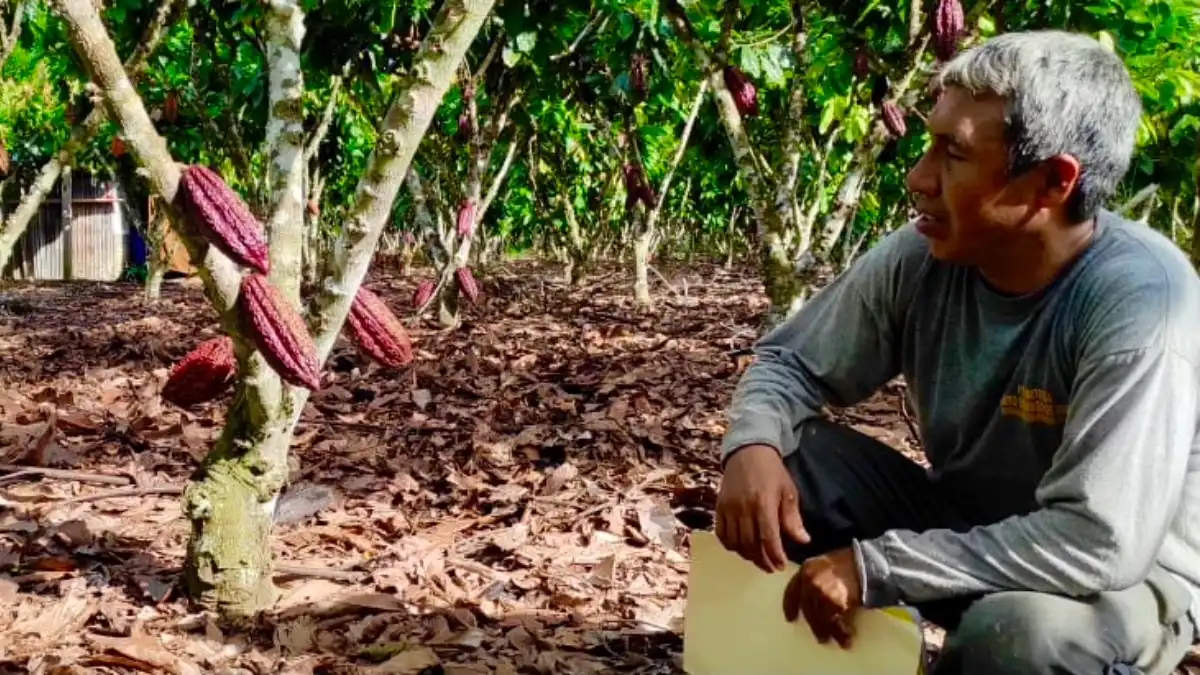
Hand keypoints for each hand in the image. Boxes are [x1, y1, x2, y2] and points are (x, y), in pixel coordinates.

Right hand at [715, 444, 810, 572]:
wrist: (747, 452)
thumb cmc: (772, 472)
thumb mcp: (787, 491)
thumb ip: (792, 518)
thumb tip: (803, 540)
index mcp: (763, 503)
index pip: (768, 537)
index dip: (775, 555)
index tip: (781, 565)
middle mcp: (744, 508)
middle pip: (750, 544)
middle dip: (762, 560)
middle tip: (771, 567)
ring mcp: (729, 508)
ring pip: (735, 542)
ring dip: (747, 555)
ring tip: (758, 559)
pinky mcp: (719, 507)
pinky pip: (721, 534)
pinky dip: (730, 545)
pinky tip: (740, 548)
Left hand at [782, 547, 862, 648]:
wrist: (868, 564)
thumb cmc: (850, 562)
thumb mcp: (826, 564)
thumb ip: (816, 578)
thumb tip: (813, 598)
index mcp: (806, 569)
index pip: (791, 592)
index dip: (790, 607)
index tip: (790, 618)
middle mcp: (810, 581)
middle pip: (807, 609)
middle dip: (813, 624)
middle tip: (819, 635)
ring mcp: (821, 592)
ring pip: (820, 619)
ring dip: (827, 632)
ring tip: (833, 639)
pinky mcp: (834, 603)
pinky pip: (835, 623)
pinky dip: (841, 633)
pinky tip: (846, 638)